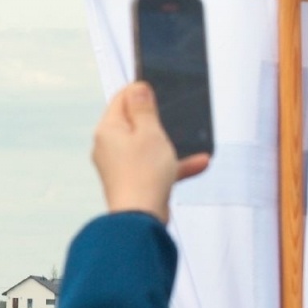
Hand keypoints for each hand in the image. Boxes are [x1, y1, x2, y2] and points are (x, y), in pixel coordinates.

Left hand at [91, 82, 209, 224]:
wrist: (141, 219)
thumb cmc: (143, 175)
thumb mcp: (149, 132)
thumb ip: (144, 109)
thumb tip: (137, 88)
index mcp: (108, 130)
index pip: (120, 99)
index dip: (140, 92)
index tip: (158, 90)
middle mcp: (108, 146)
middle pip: (134, 123)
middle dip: (157, 120)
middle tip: (174, 117)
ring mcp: (120, 165)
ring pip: (147, 146)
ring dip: (171, 144)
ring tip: (192, 142)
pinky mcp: (133, 182)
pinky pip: (155, 167)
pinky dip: (174, 164)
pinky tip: (199, 163)